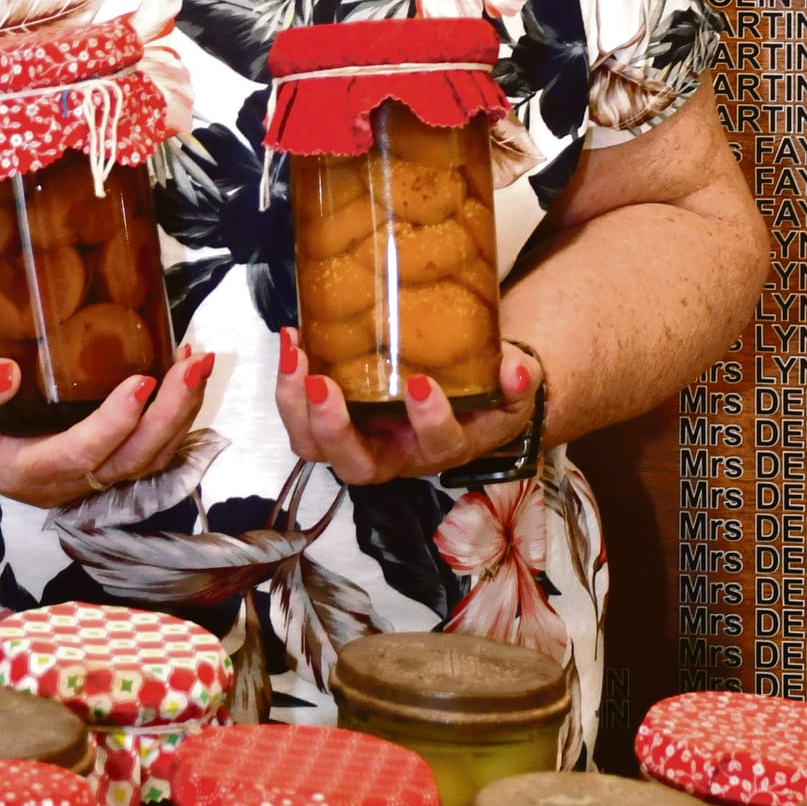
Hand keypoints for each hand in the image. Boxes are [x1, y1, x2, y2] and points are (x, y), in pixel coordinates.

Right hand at [0, 350, 214, 509]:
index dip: (114, 424)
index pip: (78, 454)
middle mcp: (59, 484)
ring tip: (198, 363)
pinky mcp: (95, 461)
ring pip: (145, 461)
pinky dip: (171, 417)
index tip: (142, 382)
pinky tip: (184, 377)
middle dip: (168, 416)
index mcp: (21, 471)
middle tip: (192, 365)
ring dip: (180, 415)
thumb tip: (6, 374)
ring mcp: (81, 477)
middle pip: (127, 462)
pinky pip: (144, 451)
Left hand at [274, 333, 541, 485]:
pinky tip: (292, 339)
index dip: (428, 421)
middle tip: (322, 384)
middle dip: (333, 430)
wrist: (466, 392)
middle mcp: (397, 455)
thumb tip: (516, 372)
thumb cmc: (487, 393)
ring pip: (317, 448)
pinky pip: (302, 416)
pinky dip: (289, 383)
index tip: (419, 383)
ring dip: (297, 407)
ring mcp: (360, 440)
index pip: (437, 446)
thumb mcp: (513, 384)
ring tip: (294, 356)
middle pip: (357, 466)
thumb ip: (517, 378)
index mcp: (444, 448)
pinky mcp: (335, 418)